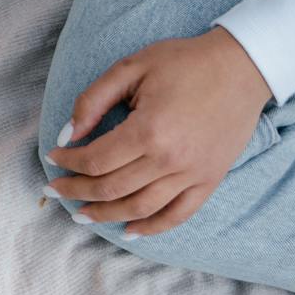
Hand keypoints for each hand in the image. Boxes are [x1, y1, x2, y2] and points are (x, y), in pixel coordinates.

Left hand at [45, 26, 271, 237]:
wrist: (241, 67)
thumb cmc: (183, 62)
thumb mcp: (130, 68)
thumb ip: (92, 100)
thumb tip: (67, 134)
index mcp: (147, 130)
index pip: (95, 160)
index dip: (68, 163)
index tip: (53, 157)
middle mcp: (169, 159)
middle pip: (111, 188)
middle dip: (77, 192)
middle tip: (55, 190)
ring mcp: (192, 174)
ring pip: (140, 208)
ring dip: (106, 215)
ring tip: (82, 215)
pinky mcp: (210, 180)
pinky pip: (178, 215)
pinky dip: (152, 228)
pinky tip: (129, 232)